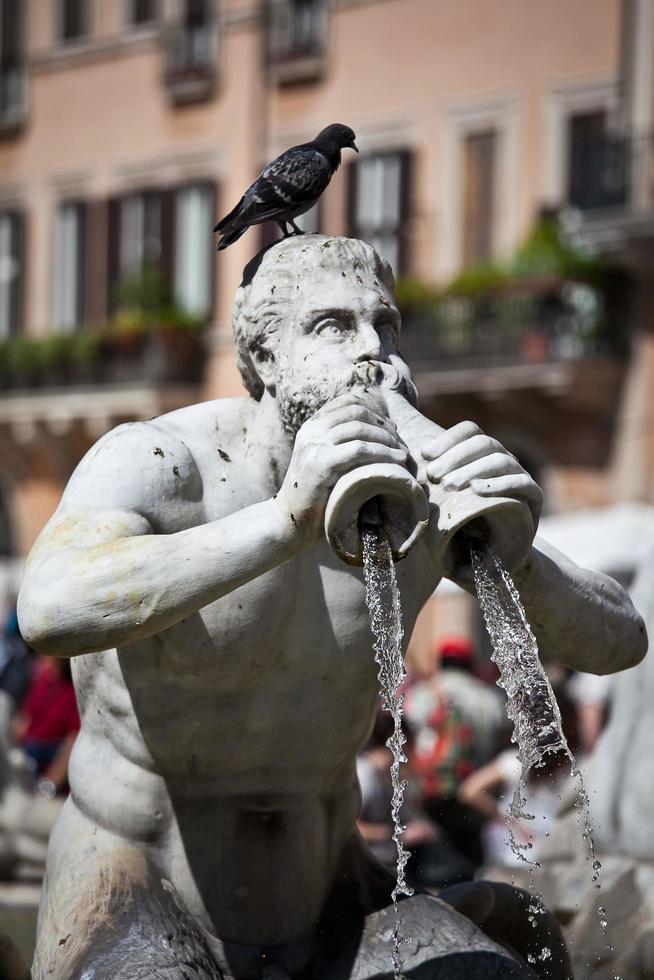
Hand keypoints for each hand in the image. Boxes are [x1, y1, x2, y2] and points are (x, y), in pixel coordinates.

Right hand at [275, 393, 408, 544]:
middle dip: (383, 425)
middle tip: (399, 441)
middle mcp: (311, 431)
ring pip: (360, 428)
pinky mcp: (321, 464)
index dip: (373, 411)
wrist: (289, 523)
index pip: (346, 402)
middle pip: (356, 412)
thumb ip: (339, 446)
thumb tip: (376, 433)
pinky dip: (383, 453)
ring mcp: (314, 446)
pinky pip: (359, 450)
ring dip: (387, 439)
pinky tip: (397, 462)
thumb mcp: (323, 462)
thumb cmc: (314, 498)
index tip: (390, 427)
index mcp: (311, 427)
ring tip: (403, 453)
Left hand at [420, 421, 542, 531]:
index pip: (469, 431)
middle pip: (483, 442)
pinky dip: (498, 484)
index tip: (425, 455)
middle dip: (455, 457)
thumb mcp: (442, 498)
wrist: (492, 559)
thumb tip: (409, 454)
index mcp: (482, 454)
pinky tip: (477, 490)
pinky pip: (521, 482)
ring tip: (450, 486)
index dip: (447, 439)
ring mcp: (521, 476)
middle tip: (433, 476)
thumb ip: (431, 476)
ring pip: (500, 460)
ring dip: (472, 470)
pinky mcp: (534, 497)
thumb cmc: (461, 525)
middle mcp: (504, 459)